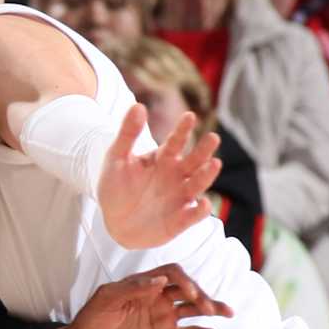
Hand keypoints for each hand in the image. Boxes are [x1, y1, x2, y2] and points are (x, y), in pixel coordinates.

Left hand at [53, 264, 232, 328]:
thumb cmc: (91, 320)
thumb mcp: (106, 298)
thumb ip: (132, 287)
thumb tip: (160, 279)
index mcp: (144, 284)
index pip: (173, 274)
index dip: (184, 280)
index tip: (187, 292)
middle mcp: (158, 298)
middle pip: (188, 290)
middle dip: (202, 295)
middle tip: (208, 306)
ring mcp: (163, 318)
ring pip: (193, 309)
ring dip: (211, 308)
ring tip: (226, 313)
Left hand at [96, 104, 221, 249]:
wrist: (115, 223)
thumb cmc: (116, 188)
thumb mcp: (116, 159)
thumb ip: (127, 134)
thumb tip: (137, 105)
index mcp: (163, 158)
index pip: (175, 141)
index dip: (182, 130)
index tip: (189, 116)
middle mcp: (177, 175)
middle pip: (194, 160)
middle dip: (204, 150)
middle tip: (213, 137)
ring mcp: (181, 197)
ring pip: (198, 183)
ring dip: (207, 175)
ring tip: (214, 163)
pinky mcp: (180, 220)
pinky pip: (193, 215)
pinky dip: (200, 211)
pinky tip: (203, 204)